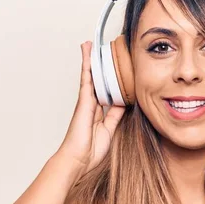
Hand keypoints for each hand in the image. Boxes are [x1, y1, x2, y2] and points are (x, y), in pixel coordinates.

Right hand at [54, 41, 125, 183]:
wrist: (79, 160)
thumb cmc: (92, 151)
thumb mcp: (110, 130)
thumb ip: (116, 116)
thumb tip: (125, 103)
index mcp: (100, 112)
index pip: (108, 92)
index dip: (112, 81)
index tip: (117, 70)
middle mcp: (92, 104)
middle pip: (98, 80)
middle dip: (99, 67)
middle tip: (102, 50)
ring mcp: (86, 101)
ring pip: (91, 76)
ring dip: (91, 60)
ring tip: (91, 44)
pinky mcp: (83, 100)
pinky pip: (86, 77)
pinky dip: (87, 63)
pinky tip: (87, 51)